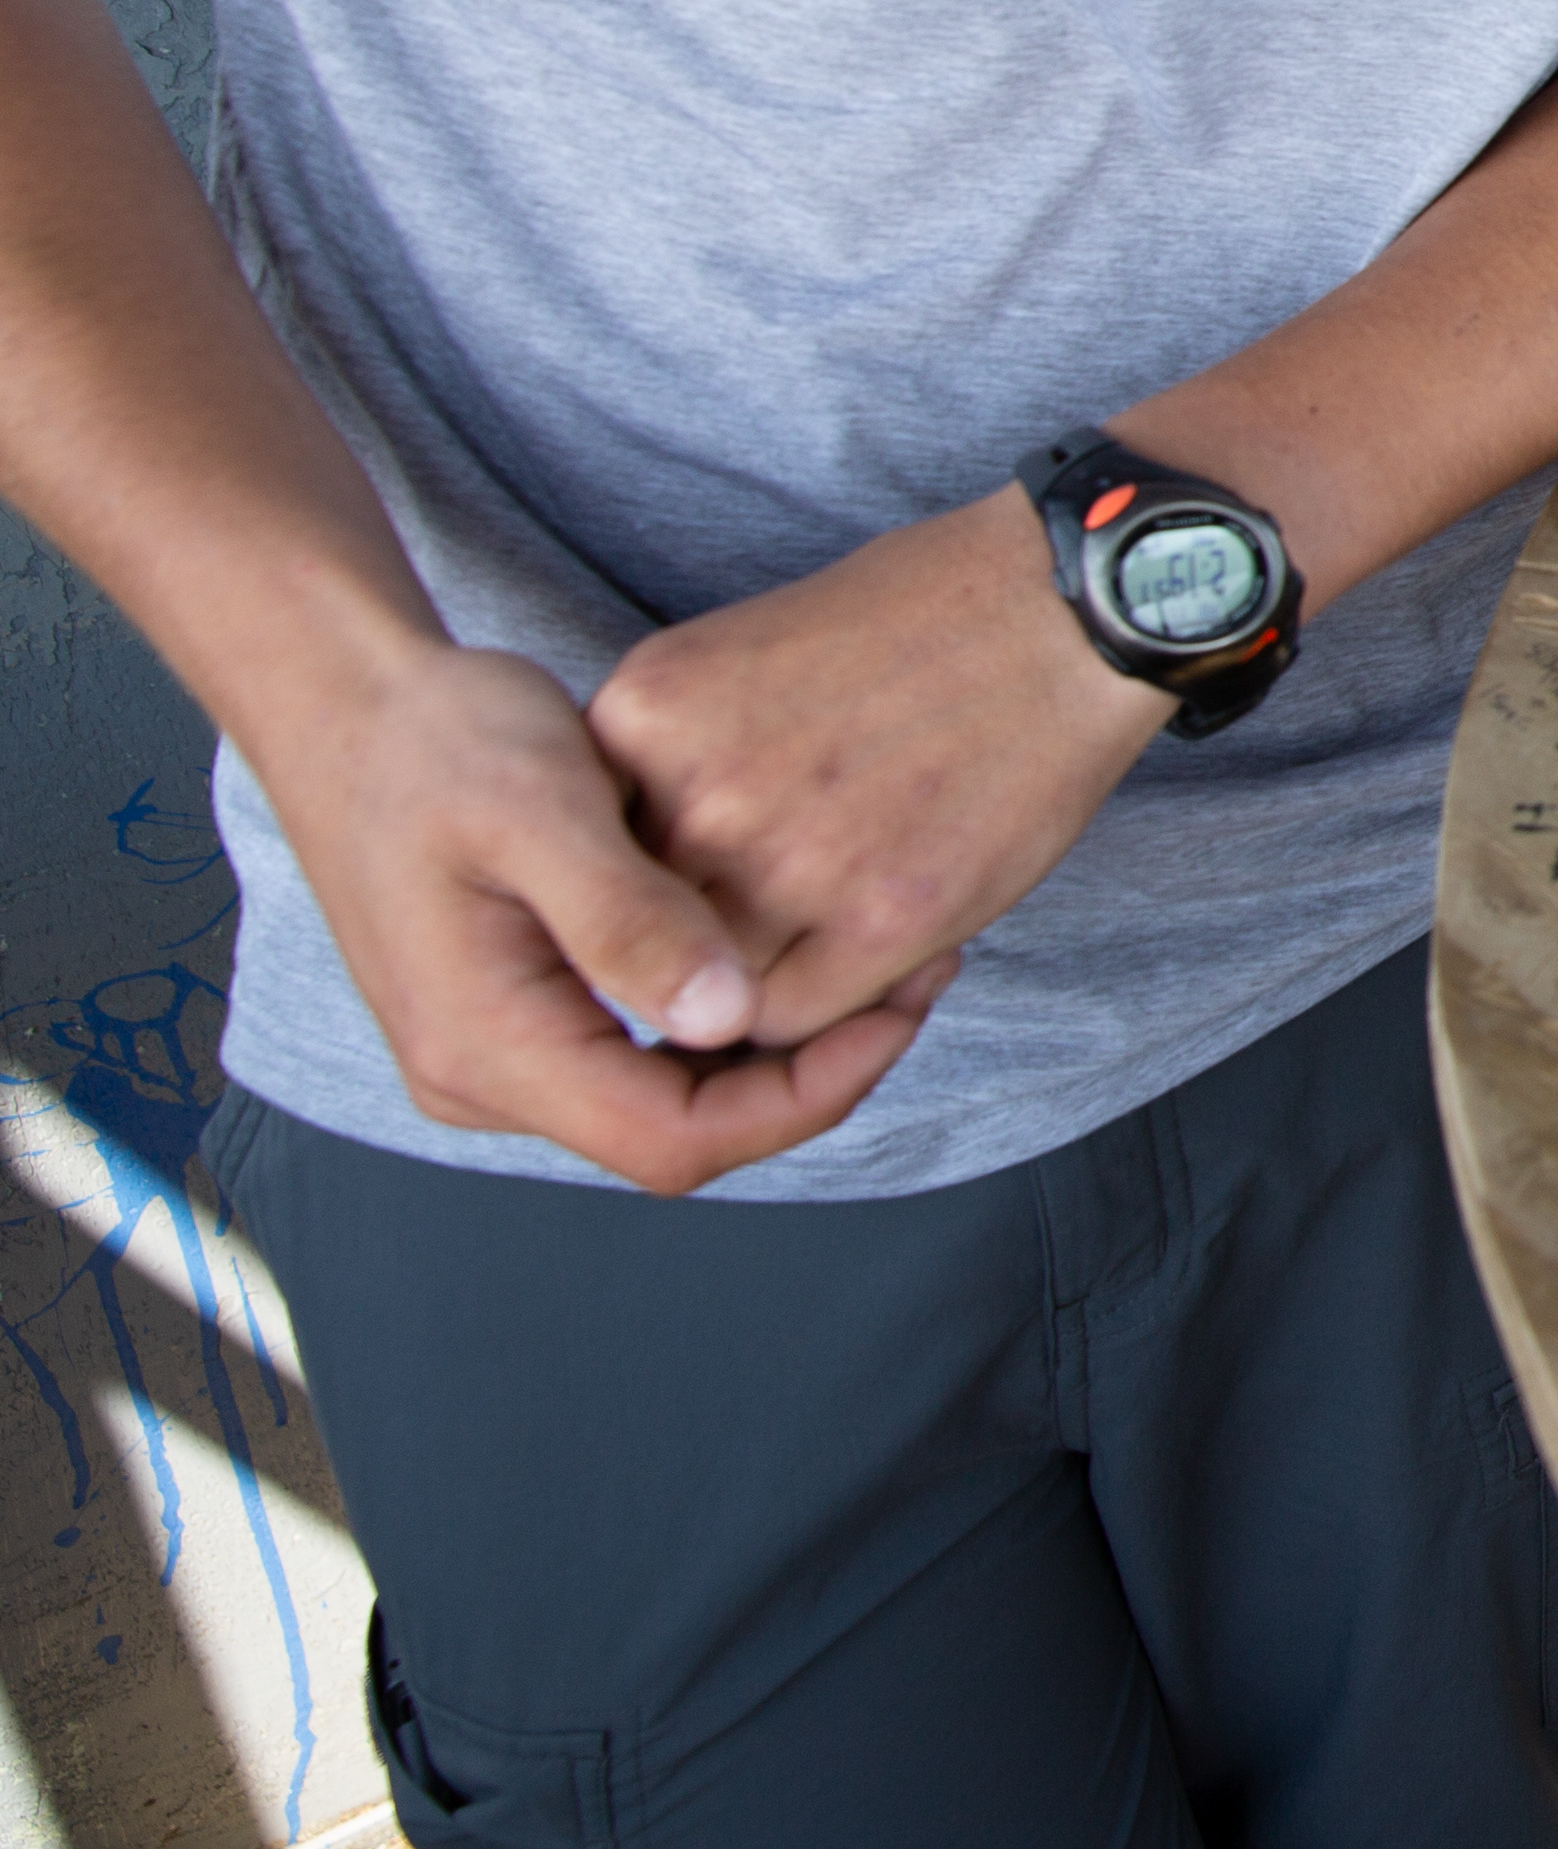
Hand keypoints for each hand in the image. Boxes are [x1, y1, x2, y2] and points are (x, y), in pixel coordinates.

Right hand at [243, 628, 954, 1195]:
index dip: (801, 1097)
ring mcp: (503, 1050)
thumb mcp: (537, 809)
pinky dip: (728, 1008)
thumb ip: (626, 918)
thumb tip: (728, 1020)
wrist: (351, 706)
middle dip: (809, 1070)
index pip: (674, 1141)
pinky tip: (796, 939)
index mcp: (488, 1048)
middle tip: (915, 976)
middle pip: (682, 1129)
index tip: (898, 1011)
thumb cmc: (437, 740)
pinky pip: (646, 1046)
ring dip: (776, 1041)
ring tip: (879, 957)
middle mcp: (488, 1076)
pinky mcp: (526, 1009)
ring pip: (671, 1093)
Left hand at [588, 489, 1172, 1061]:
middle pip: (637, 929)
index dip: (630, 888)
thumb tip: (633, 859)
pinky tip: (881, 946)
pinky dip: (826, 1010)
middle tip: (763, 917)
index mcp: (645, 715)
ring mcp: (786, 861)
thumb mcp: (739, 650)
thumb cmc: (921, 615)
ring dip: (756, 981)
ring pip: (708, 991)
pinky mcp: (882, 915)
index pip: (582, 856)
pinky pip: (795, 1020)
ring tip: (828, 929)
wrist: (1063, 609)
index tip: (677, 892)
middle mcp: (695, 794)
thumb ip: (668, 754)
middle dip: (689, 941)